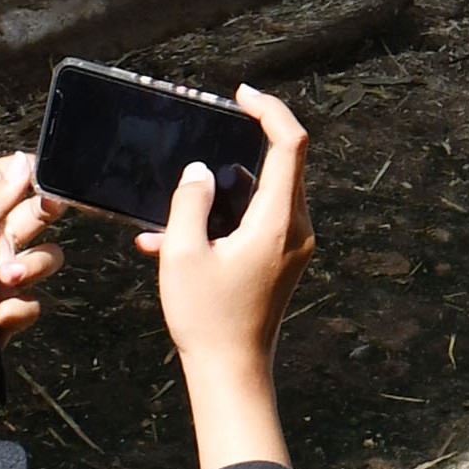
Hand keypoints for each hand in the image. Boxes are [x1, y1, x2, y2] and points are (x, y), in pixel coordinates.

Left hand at [0, 153, 65, 400]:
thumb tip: (21, 161)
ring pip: (44, 259)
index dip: (26, 174)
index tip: (43, 178)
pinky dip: (13, 312)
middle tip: (47, 210)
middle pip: (34, 215)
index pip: (4, 183)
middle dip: (45, 213)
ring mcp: (0, 281)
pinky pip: (32, 305)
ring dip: (31, 268)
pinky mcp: (6, 317)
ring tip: (4, 281)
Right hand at [137, 89, 312, 468]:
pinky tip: (173, 238)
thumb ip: (188, 203)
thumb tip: (198, 171)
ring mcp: (292, 245)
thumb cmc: (207, 318)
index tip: (240, 95)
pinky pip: (257, 222)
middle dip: (242, 144)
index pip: (290, 144)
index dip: (269, 110)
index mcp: (279, 220)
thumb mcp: (183, 254)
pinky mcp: (282, 260)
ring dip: (223, 190)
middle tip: (207, 131)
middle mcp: (296, 228)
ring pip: (264, 194)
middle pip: (281, 165)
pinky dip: (224, 218)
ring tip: (174, 202)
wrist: (231, 373)